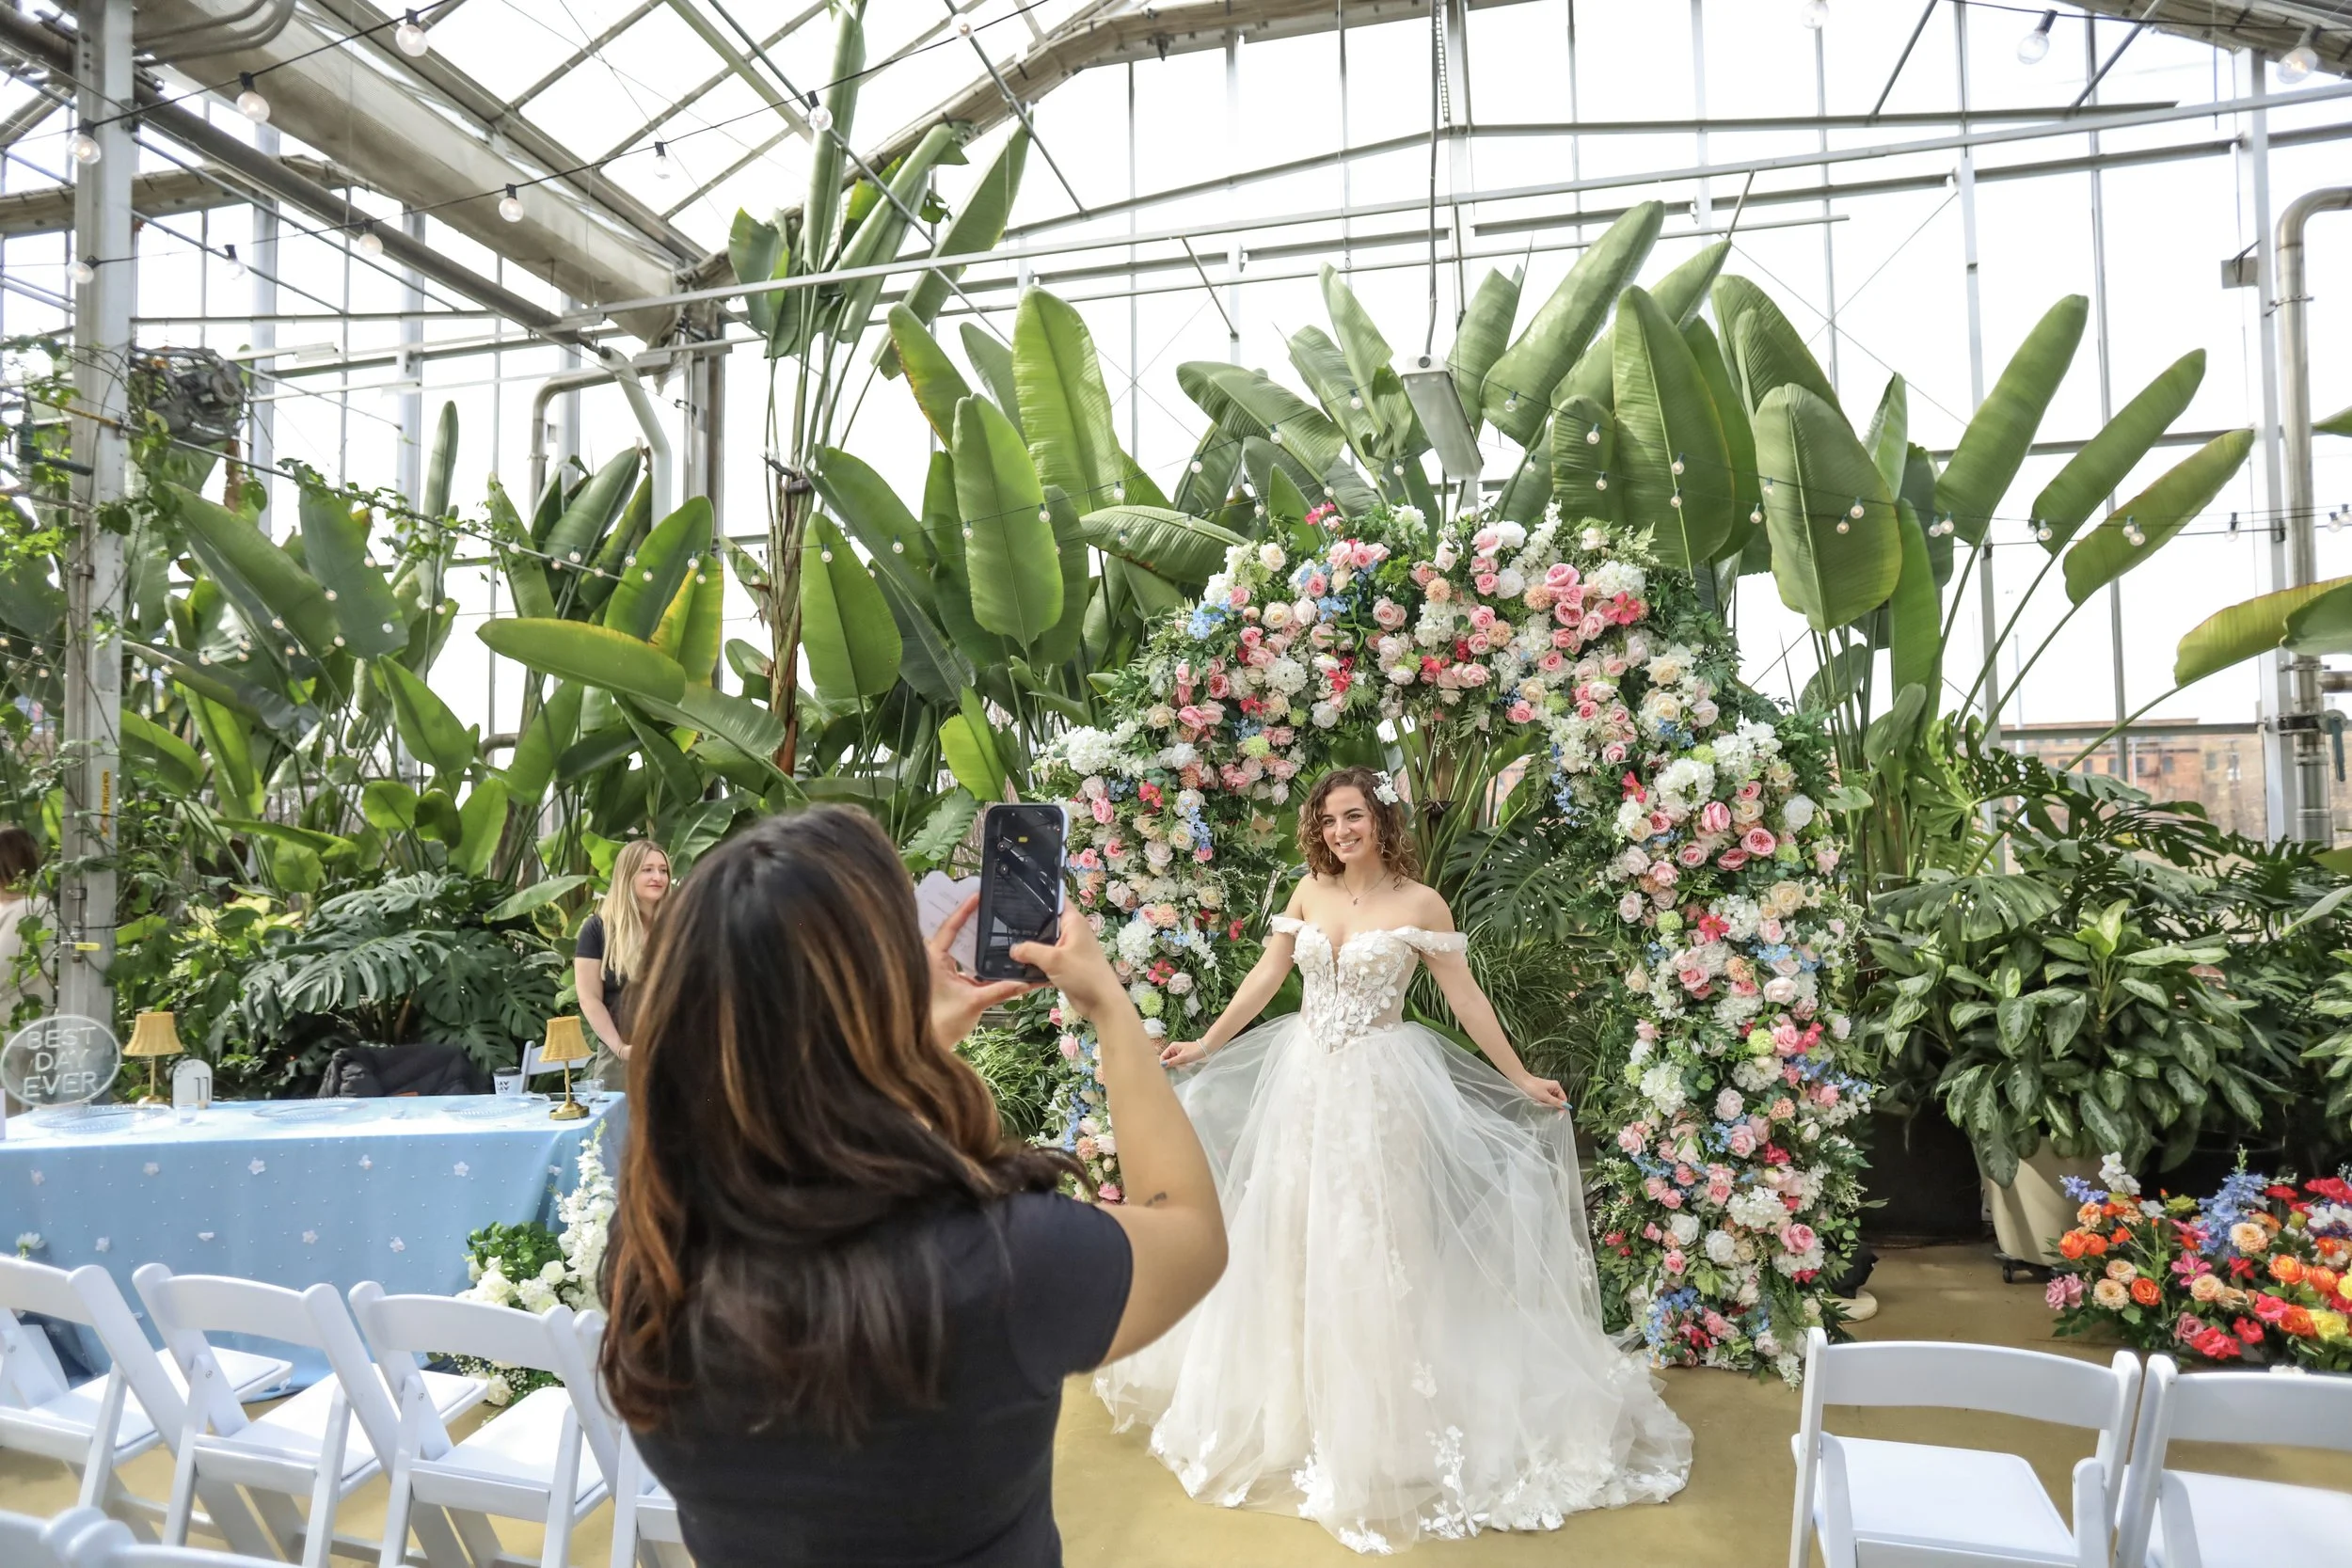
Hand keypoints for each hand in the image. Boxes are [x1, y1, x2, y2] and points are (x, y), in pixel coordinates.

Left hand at [928, 893, 1036, 1050]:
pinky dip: (975, 955)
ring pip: (958, 946)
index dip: (963, 910)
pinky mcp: (949, 981)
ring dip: (971, 935)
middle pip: (952, 931)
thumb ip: (1001, 990)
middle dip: (967, 916)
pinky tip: (989, 949)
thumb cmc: (942, 1024)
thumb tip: (1024, 981)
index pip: (949, 927)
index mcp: (934, 959)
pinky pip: (963, 961)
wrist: (928, 1046)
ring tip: (988, 918)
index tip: (976, 895)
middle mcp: (935, 961)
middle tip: (984, 899)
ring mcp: (941, 970)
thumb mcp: (974, 1003)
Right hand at [1009, 905, 1129, 1022]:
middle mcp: (1071, 932)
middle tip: (1003, 922)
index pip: (1056, 900)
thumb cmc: (1083, 974)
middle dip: (1028, 924)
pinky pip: (1046, 959)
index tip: (1016, 895)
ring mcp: (1068, 949)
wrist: (1101, 1003)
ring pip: (1044, 942)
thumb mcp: (1053, 959)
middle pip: (1046, 922)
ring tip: (1004, 941)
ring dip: (1030, 946)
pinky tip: (1016, 963)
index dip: (1039, 896)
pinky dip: (1035, 962)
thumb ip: (1030, 951)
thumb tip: (1013, 949)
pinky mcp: (1065, 965)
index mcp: (1073, 922)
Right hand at [1160, 1039, 1208, 1067]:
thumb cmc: (1195, 1051)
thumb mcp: (1183, 1058)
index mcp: (1172, 1047)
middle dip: (1172, 1065)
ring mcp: (1178, 1053)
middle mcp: (1173, 1049)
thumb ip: (1172, 1062)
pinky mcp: (1182, 1056)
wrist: (1206, 1048)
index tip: (1167, 1070)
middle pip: (1167, 1060)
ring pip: (1173, 1062)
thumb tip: (1162, 1065)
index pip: (1163, 1056)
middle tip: (1179, 1067)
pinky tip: (1186, 1065)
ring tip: (1184, 1065)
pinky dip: (1181, 1065)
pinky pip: (1178, 1062)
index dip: (1163, 1064)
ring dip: (1177, 1065)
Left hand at [1514, 1071, 1568, 1110]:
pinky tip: (1536, 1100)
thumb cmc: (1532, 1087)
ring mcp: (1548, 1090)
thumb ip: (1556, 1102)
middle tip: (1543, 1104)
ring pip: (1550, 1101)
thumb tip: (1566, 1106)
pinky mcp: (1542, 1092)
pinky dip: (1541, 1102)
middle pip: (1557, 1101)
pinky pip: (1545, 1100)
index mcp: (1556, 1086)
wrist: (1521, 1082)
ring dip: (1544, 1103)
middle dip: (1550, 1104)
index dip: (1562, 1107)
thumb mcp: (1545, 1096)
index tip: (1559, 1115)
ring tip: (1538, 1101)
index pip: (1563, 1099)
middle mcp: (1553, 1088)